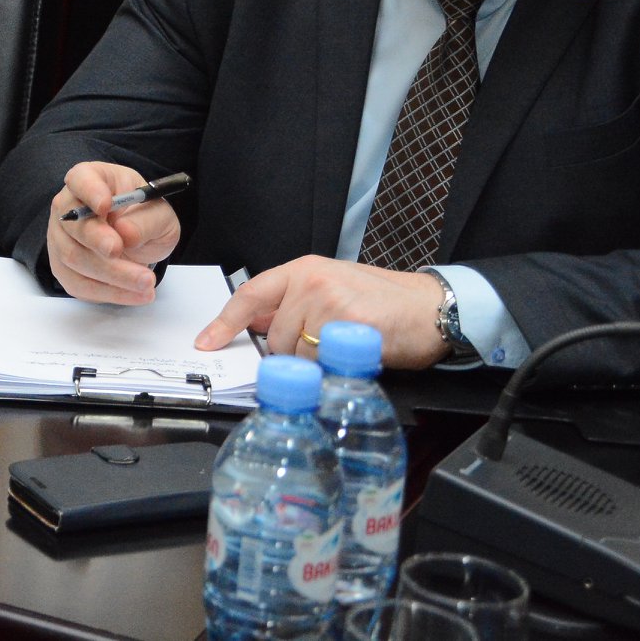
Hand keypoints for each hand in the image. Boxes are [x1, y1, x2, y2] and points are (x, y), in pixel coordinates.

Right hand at [45, 161, 181, 304]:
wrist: (138, 240)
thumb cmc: (143, 217)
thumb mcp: (158, 213)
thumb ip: (145, 220)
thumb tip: (126, 233)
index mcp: (91, 179)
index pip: (80, 179)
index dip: (90, 191)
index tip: (106, 204)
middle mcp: (68, 207)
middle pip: (72, 223)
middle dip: (97, 239)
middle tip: (118, 249)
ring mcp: (61, 238)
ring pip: (74, 258)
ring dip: (111, 273)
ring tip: (146, 282)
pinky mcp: (64, 268)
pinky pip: (80, 284)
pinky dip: (109, 292)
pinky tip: (136, 294)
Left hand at [194, 255, 449, 366]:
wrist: (432, 306)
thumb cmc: (384, 302)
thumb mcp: (333, 291)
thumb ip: (295, 305)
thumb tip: (260, 328)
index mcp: (304, 270)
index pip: (251, 294)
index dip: (225, 322)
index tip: (207, 341)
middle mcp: (312, 281)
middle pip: (276, 336)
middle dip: (292, 355)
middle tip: (323, 351)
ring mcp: (330, 301)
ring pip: (298, 353)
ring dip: (315, 365)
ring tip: (343, 350)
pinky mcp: (350, 324)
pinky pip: (323, 362)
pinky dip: (333, 369)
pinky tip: (352, 356)